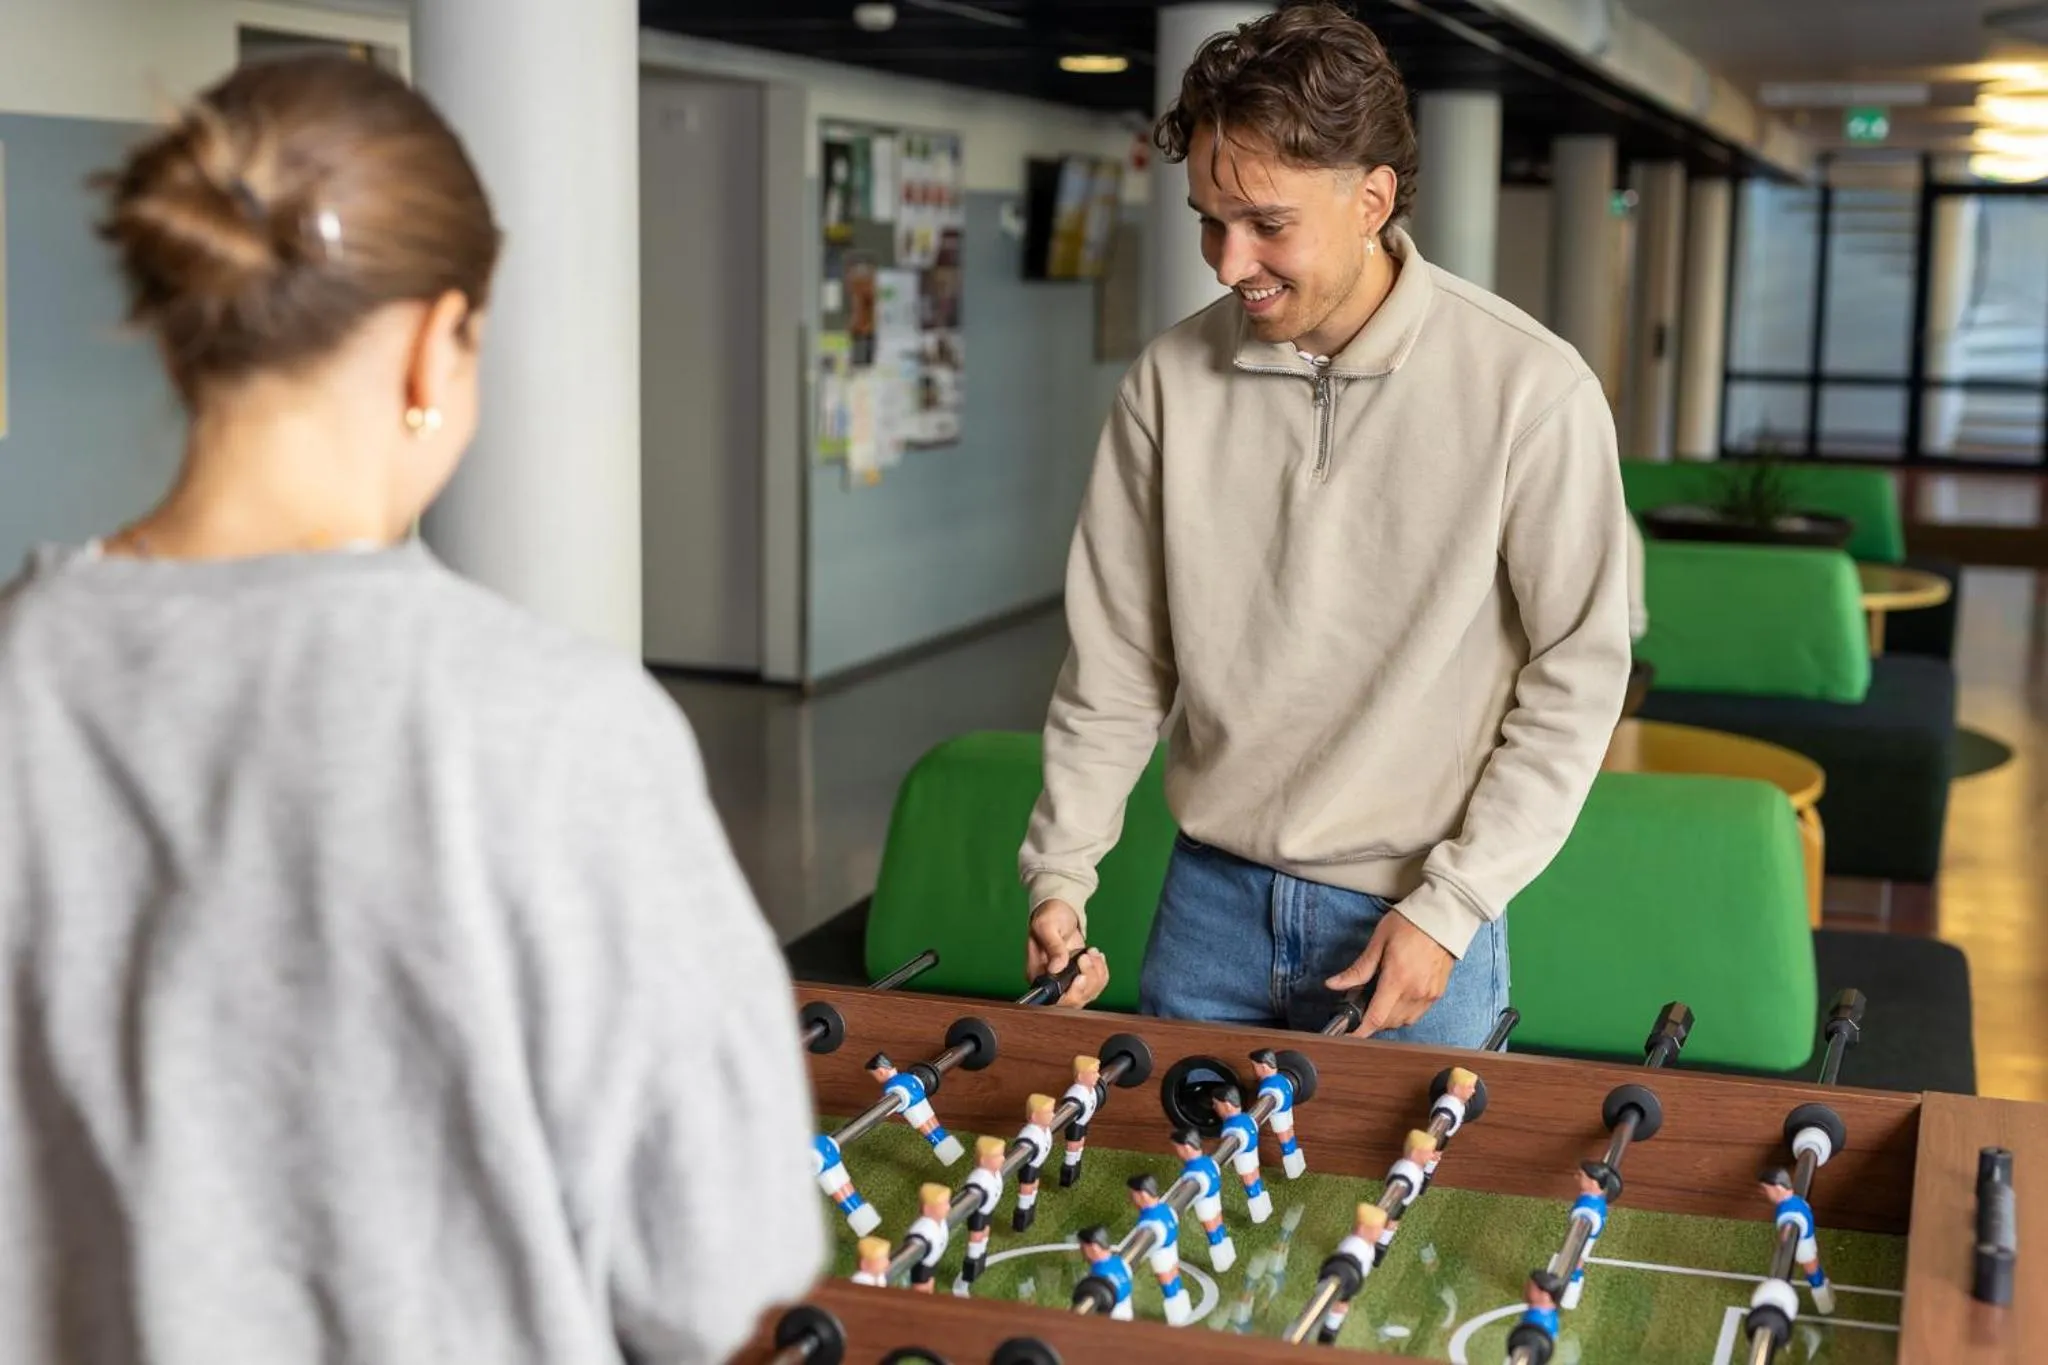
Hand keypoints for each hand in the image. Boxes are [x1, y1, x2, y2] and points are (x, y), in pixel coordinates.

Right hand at [1025, 900, 1109, 1008]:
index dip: (1070, 994)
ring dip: (1096, 973)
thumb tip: (1056, 967)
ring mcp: (1067, 980)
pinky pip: (1096, 985)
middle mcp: (1051, 981)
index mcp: (1037, 973)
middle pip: (1074, 1000)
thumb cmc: (1049, 916)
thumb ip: (1053, 947)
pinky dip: (1101, 971)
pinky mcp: (1080, 976)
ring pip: (1088, 993)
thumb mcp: (1047, 926)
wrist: (1061, 910)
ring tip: (1091, 952)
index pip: (1053, 998)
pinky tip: (1096, 956)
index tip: (1080, 976)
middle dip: (1088, 980)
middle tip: (1086, 957)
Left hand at [1324, 911, 1454, 1036]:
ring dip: (1388, 1020)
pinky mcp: (1438, 994)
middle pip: (1388, 1023)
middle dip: (1371, 1021)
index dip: (1360, 1032)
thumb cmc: (1409, 924)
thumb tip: (1333, 984)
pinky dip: (1403, 1014)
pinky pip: (1417, 1014)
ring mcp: (1429, 995)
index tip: (1348, 1036)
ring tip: (1378, 1003)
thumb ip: (1357, 969)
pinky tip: (1396, 999)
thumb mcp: (1378, 942)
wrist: (1443, 917)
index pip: (1376, 1017)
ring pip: (1403, 1022)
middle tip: (1360, 1007)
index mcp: (1397, 979)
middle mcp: (1415, 992)